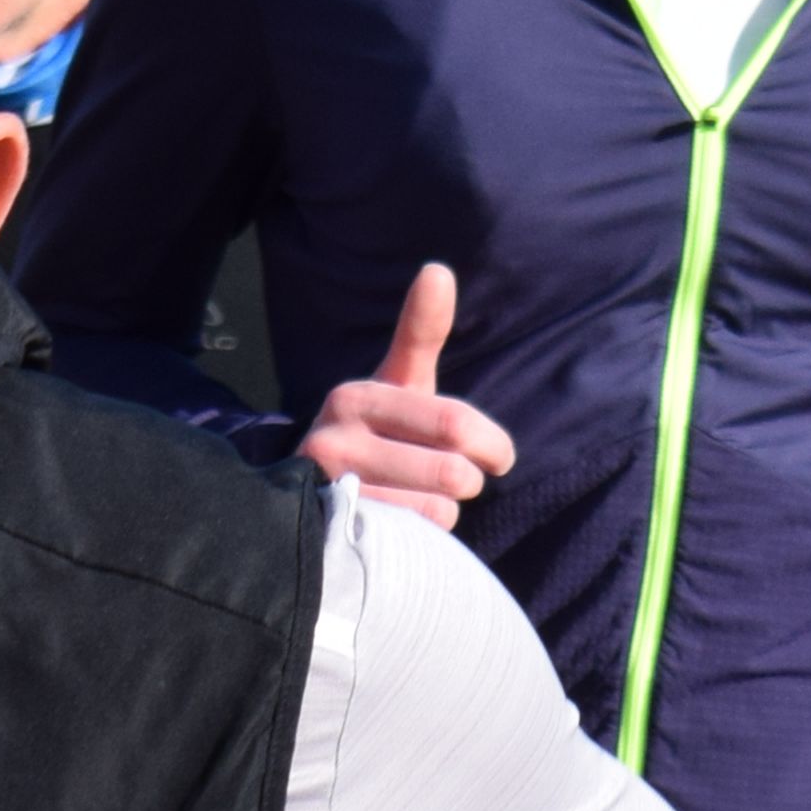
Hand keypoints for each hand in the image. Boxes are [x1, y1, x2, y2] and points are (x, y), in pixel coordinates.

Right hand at [298, 263, 515, 527]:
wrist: (311, 496)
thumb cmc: (374, 433)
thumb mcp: (399, 383)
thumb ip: (421, 332)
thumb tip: (437, 270)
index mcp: (357, 397)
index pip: (454, 423)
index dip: (491, 444)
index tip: (499, 456)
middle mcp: (335, 441)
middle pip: (452, 472)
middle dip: (468, 480)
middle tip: (458, 481)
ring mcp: (331, 493)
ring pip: (437, 510)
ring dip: (445, 511)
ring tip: (420, 499)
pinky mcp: (335, 537)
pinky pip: (414, 540)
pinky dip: (424, 536)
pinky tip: (405, 525)